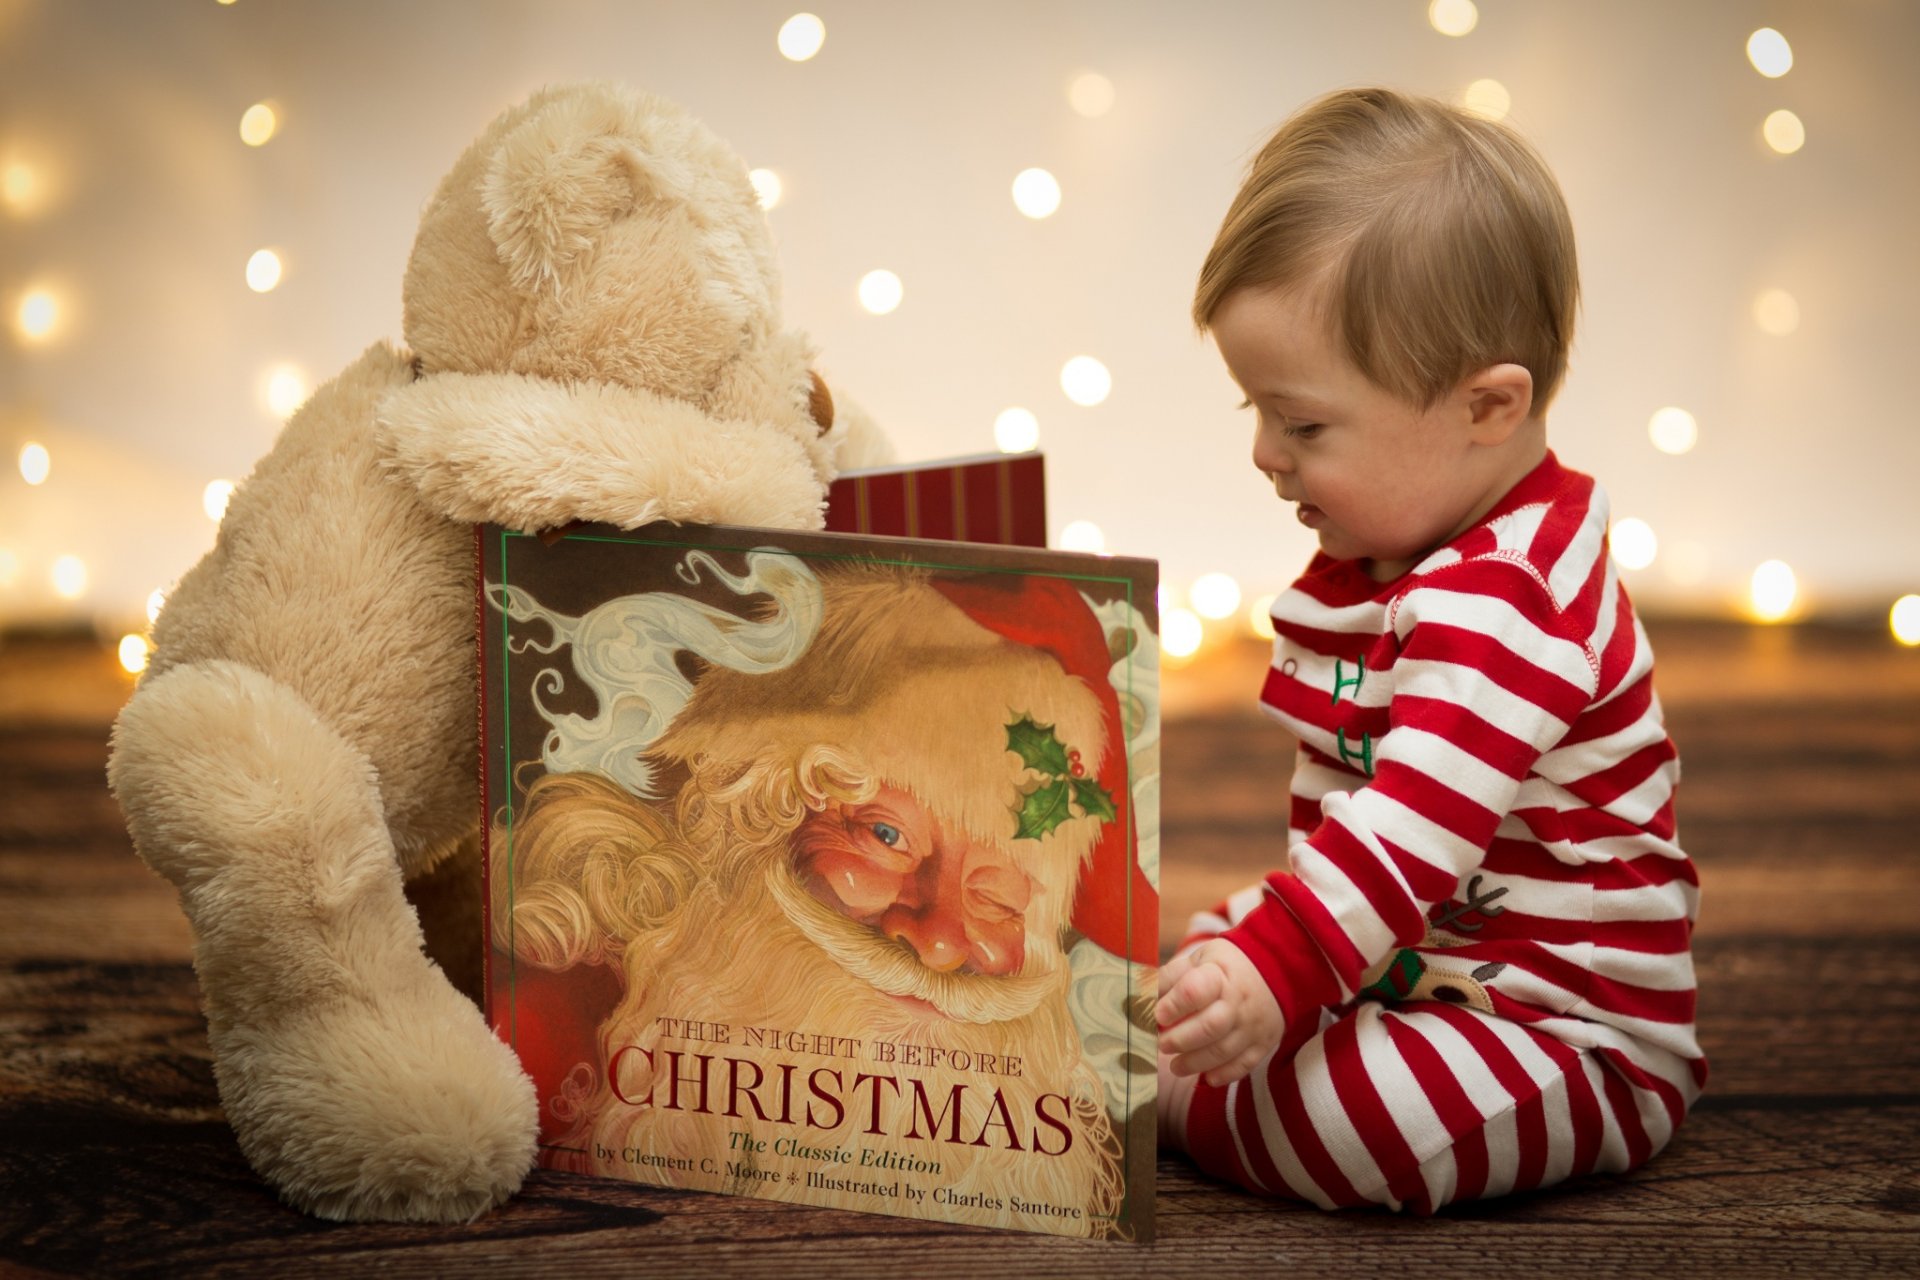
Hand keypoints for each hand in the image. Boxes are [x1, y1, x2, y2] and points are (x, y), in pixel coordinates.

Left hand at [1156, 939, 1284, 1085]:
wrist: (1276, 969)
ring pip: (1224, 1050)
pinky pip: (1244, 1065)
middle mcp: (1239, 1002)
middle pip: (1210, 1026)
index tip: (1157, 1015)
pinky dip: (1224, 1075)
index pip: (1195, 990)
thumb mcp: (1199, 959)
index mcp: (1220, 975)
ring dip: (1196, 1063)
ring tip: (1175, 1067)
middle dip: (1181, 1039)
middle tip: (1162, 1045)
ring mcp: (1253, 1025)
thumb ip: (1170, 978)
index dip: (1174, 1005)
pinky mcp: (1263, 1042)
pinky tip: (1205, 1078)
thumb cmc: (1226, 966)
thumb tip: (1141, 998)